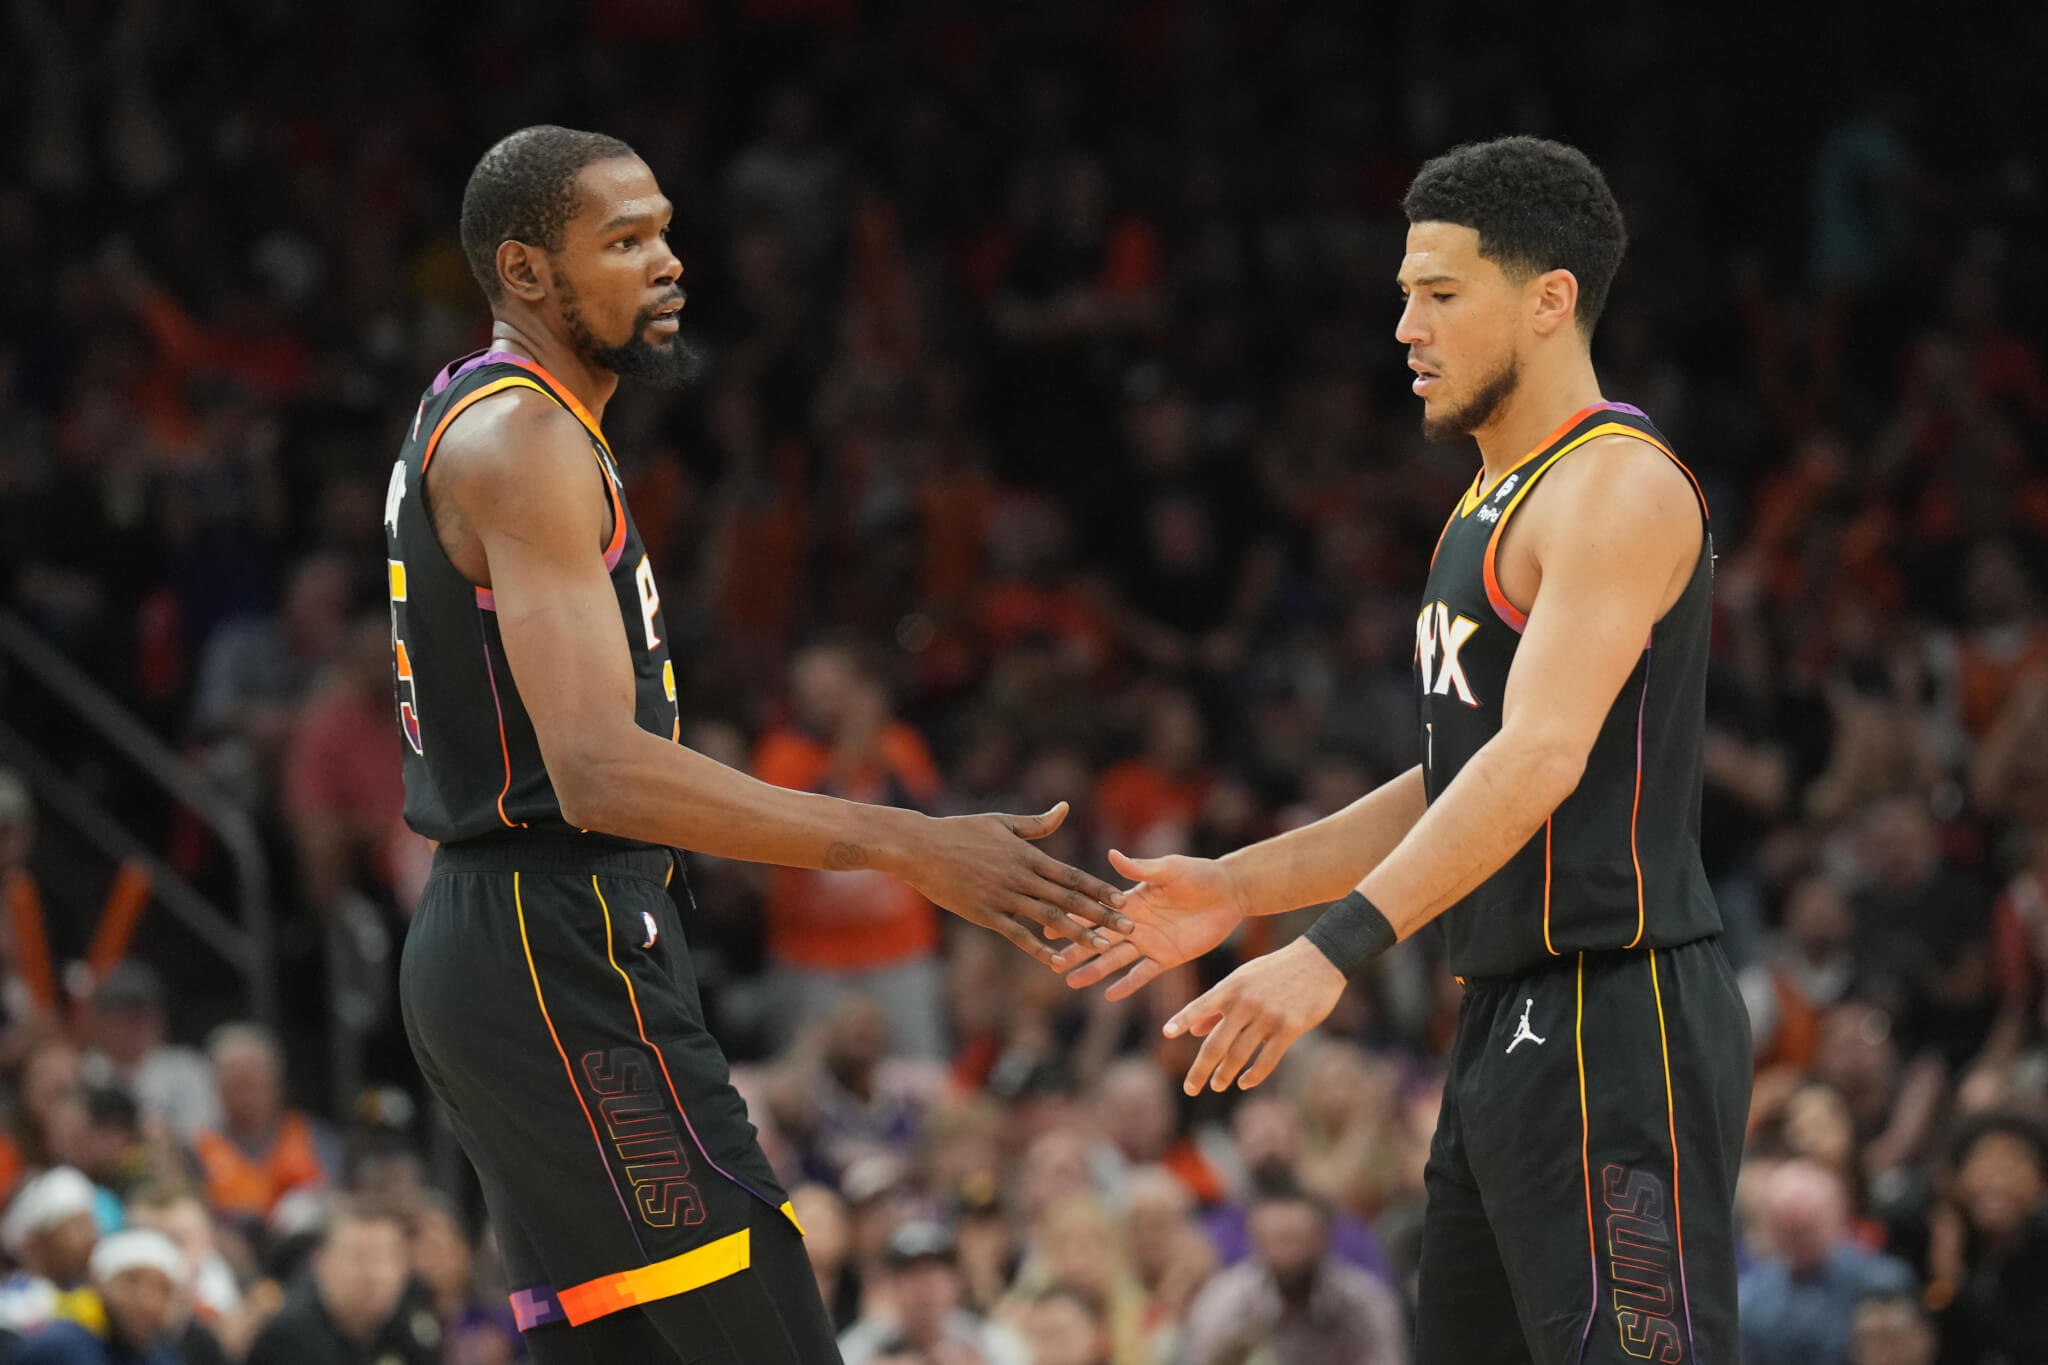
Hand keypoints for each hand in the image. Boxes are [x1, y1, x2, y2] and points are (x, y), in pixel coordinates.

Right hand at [899, 803, 1131, 965]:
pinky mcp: (985, 914)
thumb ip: (1036, 824)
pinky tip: (1057, 962)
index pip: (1072, 876)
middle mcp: (1021, 877)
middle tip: (1129, 929)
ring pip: (1048, 919)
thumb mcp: (1002, 822)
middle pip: (1069, 900)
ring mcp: (1003, 897)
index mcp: (1028, 856)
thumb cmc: (960, 831)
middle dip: (1101, 916)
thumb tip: (1065, 808)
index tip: (1124, 900)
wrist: (921, 848)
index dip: (1100, 889)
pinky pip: (1017, 934)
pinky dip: (1038, 949)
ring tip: (1102, 947)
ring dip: (1078, 935)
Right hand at [1054, 850, 1248, 998]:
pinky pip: (1144, 974)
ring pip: (1115, 959)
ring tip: (1071, 981)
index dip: (1072, 917)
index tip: (1045, 924)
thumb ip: (1141, 868)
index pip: (1095, 910)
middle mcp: (1134, 924)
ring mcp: (1149, 943)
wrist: (1230, 892)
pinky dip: (1127, 984)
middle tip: (1051, 961)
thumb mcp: (1168, 869)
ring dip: (1094, 969)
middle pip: (1099, 938)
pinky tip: (1109, 994)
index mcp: (1130, 901)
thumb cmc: (1198, 874)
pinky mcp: (1167, 958)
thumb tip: (1112, 854)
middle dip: (1076, 949)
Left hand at [1164, 938, 1346, 1093]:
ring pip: (1239, 1055)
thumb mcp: (1243, 979)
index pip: (1200, 1005)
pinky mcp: (1290, 1028)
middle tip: (1190, 1088)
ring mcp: (1268, 1016)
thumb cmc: (1277, 970)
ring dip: (1224, 1075)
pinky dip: (1253, 1075)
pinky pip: (1267, 1060)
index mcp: (1231, 987)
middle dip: (1200, 1070)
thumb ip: (1218, 1004)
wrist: (1320, 960)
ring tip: (1217, 1085)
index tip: (1167, 1034)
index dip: (1182, 1019)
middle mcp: (1245, 1002)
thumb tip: (1193, 1031)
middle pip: (1216, 1044)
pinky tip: (1244, 1083)